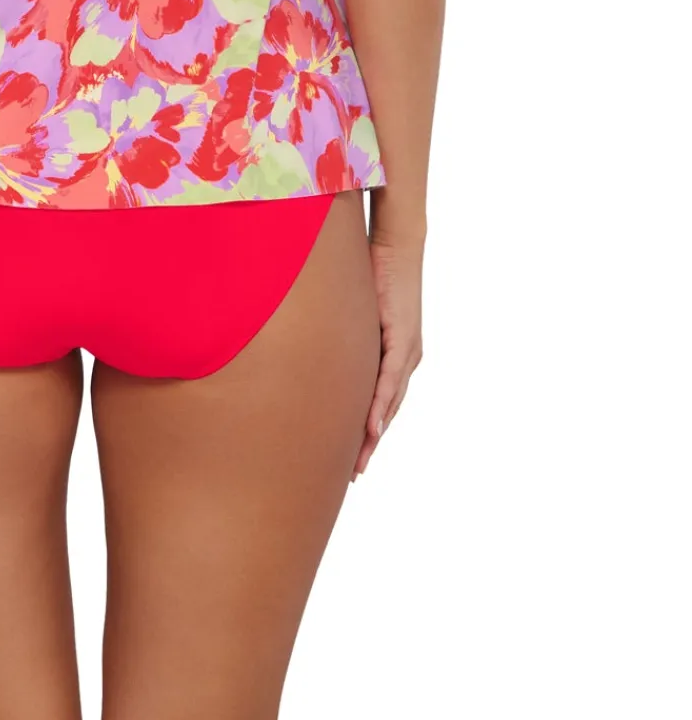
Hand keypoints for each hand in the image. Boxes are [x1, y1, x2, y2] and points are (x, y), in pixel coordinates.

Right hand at [351, 232, 422, 479]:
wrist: (398, 245)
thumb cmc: (374, 270)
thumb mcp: (354, 309)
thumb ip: (340, 330)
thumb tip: (312, 338)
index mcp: (394, 353)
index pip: (381, 401)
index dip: (367, 431)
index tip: (352, 457)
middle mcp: (406, 358)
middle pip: (387, 412)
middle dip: (370, 445)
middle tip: (353, 474)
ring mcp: (407, 352)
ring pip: (390, 405)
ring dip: (374, 436)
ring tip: (359, 463)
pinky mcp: (403, 340)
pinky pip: (390, 382)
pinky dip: (381, 407)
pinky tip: (372, 429)